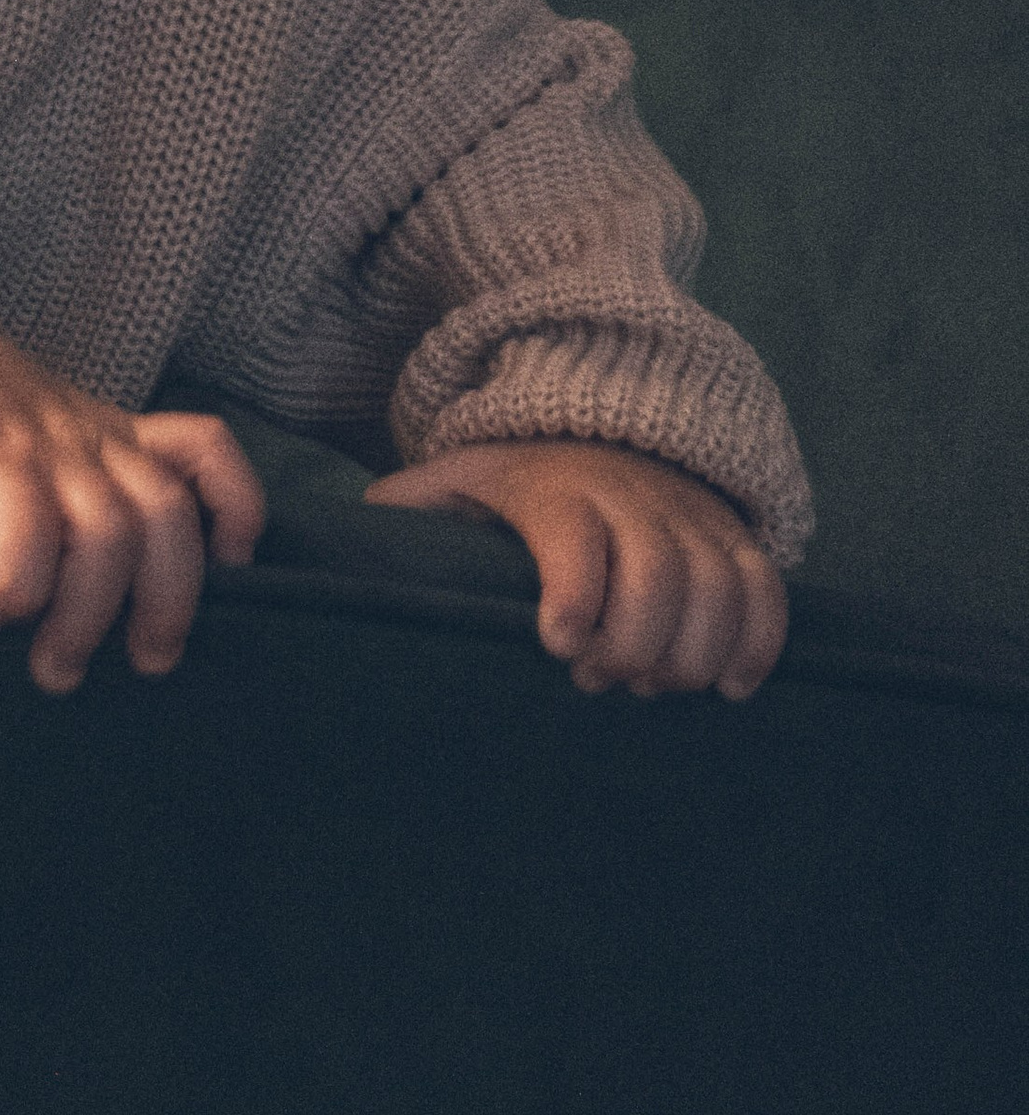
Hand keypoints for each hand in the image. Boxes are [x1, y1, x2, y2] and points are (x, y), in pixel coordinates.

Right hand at [0, 247, 264, 691]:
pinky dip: (23, 586)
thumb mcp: (29, 428)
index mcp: (104, 431)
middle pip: (168, 516)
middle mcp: (84, 438)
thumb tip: (91, 580)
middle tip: (146, 662)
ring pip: (109, 537)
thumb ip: (68, 476)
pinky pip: (30, 529)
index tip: (235, 563)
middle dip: (170, 602)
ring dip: (88, 619)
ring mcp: (36, 444)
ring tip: (53, 669)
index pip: (206, 447)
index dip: (238, 506)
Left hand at [365, 438, 788, 698]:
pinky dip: (758, 641)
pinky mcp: (730, 534)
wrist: (596, 426)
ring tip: (651, 687)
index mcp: (552, 485)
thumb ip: (410, 509)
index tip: (560, 645)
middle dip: (635, 641)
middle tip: (599, 678)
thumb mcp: (455, 480)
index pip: (572, 531)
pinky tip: (726, 687)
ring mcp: (687, 513)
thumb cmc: (513, 480)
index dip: (574, 590)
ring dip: (692, 652)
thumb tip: (350, 541)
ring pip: (716, 584)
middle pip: (657, 569)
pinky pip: (764, 586)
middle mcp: (629, 493)